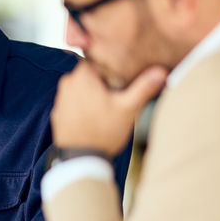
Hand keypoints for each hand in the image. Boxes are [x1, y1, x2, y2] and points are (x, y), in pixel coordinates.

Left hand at [51, 61, 166, 156]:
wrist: (82, 159)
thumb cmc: (104, 132)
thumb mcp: (128, 108)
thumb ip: (144, 87)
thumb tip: (161, 71)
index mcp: (82, 76)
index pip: (98, 60)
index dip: (111, 69)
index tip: (121, 81)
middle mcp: (67, 84)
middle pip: (90, 75)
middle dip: (103, 83)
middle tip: (117, 97)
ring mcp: (60, 99)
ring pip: (81, 89)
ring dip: (93, 95)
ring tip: (107, 110)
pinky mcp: (58, 113)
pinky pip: (73, 104)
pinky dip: (83, 108)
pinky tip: (95, 119)